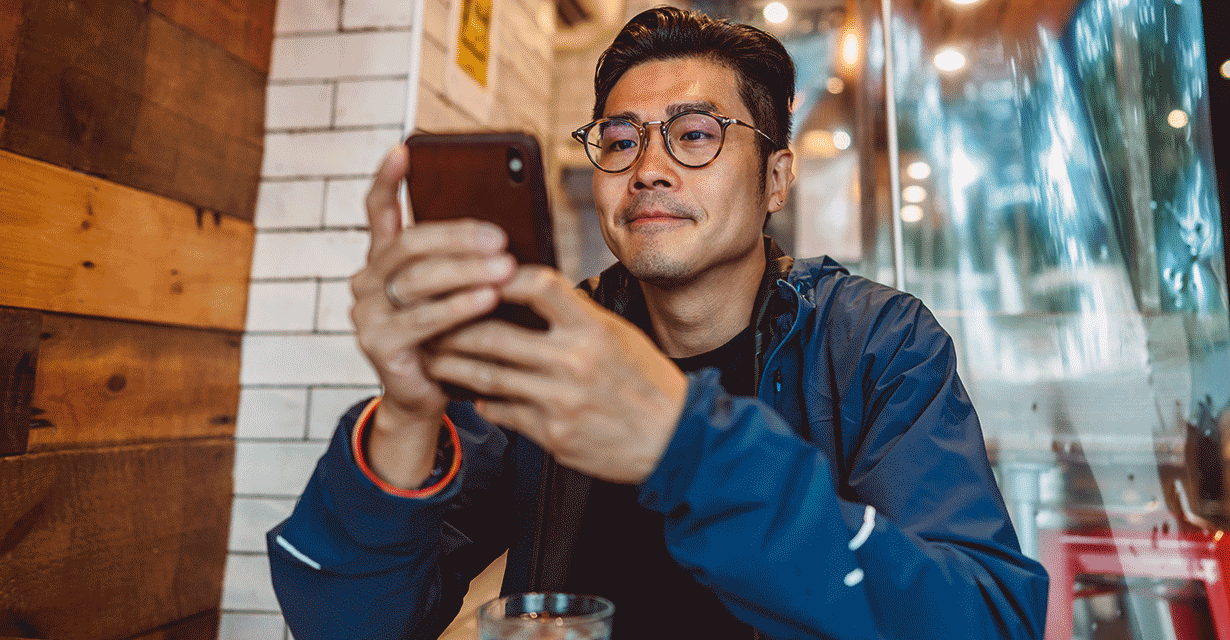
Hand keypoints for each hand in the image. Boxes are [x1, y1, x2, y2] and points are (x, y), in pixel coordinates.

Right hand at [349, 145, 513, 487]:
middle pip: (410, 244)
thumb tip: (505, 229)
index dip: (389, 179)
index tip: (404, 148)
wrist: (430, 396)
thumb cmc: (452, 336)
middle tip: (499, 236)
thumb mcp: (458, 292)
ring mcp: (367, 313)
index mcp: (383, 261)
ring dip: (465, 271)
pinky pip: (421, 319)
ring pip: (418, 280)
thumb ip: (465, 261)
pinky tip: (488, 299)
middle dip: (457, 237)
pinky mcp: (378, 345)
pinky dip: (458, 307)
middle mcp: (367, 281)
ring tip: (504, 267)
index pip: (378, 211)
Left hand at [426, 266, 688, 483]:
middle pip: (492, 335)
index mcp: (593, 329)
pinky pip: (502, 412)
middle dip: (451, 327)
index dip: (498, 277)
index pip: (536, 285)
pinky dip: (481, 400)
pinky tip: (469, 393)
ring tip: (432, 355)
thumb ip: (575, 316)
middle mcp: (573, 362)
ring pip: (486, 377)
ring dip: (451, 365)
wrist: (674, 440)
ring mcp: (559, 402)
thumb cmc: (647, 383)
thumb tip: (529, 290)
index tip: (475, 273)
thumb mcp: (618, 336)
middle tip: (426, 319)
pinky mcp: (552, 436)